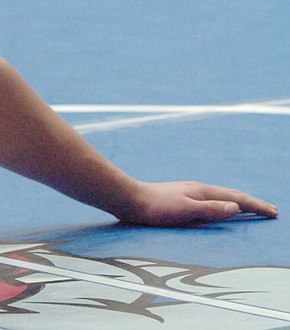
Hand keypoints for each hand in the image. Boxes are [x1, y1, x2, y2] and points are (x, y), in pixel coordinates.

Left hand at [116, 181, 277, 226]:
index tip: (274, 213)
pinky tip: (218, 208)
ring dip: (239, 203)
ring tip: (250, 209)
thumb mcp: (186, 210)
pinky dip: (223, 205)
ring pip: (221, 197)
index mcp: (203, 192)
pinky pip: (211, 201)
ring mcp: (189, 192)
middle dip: (252, 203)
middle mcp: (198, 189)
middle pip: (232, 196)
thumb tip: (236, 208)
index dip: (256, 206)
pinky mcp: (181, 198)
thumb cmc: (156, 207)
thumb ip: (210, 209)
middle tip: (271, 211)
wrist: (130, 200)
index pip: (236, 199)